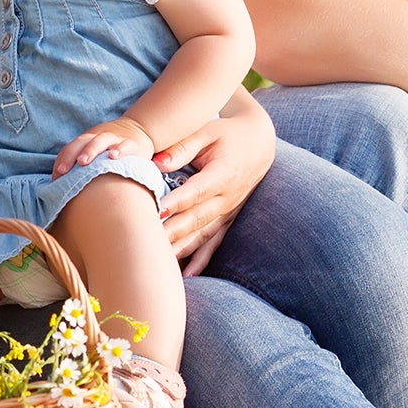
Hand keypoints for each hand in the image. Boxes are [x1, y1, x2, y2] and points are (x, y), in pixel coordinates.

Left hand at [51, 116, 153, 178]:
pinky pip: (125, 145)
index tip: (56, 176)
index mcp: (86, 141)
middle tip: (64, 170)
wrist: (137, 131)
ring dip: (90, 149)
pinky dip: (119, 149)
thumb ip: (79, 170)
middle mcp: (98, 138)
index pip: (71, 148)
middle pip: (83, 142)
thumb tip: (60, 189)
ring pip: (101, 140)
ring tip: (83, 162)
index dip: (62, 161)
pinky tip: (113, 156)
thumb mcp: (94, 157)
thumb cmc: (108, 153)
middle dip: (71, 155)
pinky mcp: (132, 145)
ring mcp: (115, 140)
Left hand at [155, 106, 275, 274]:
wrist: (259, 142)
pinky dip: (201, 260)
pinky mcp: (228, 219)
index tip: (157, 212)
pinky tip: (187, 276)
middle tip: (149, 241)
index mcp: (222, 174)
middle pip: (196, 218)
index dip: (177, 203)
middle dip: (173, 231)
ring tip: (161, 262)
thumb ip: (182, 147)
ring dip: (182, 249)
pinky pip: (214, 243)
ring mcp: (229, 211)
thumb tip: (158, 162)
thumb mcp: (206, 132)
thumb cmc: (227, 134)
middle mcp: (227, 197)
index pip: (196, 192)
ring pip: (203, 235)